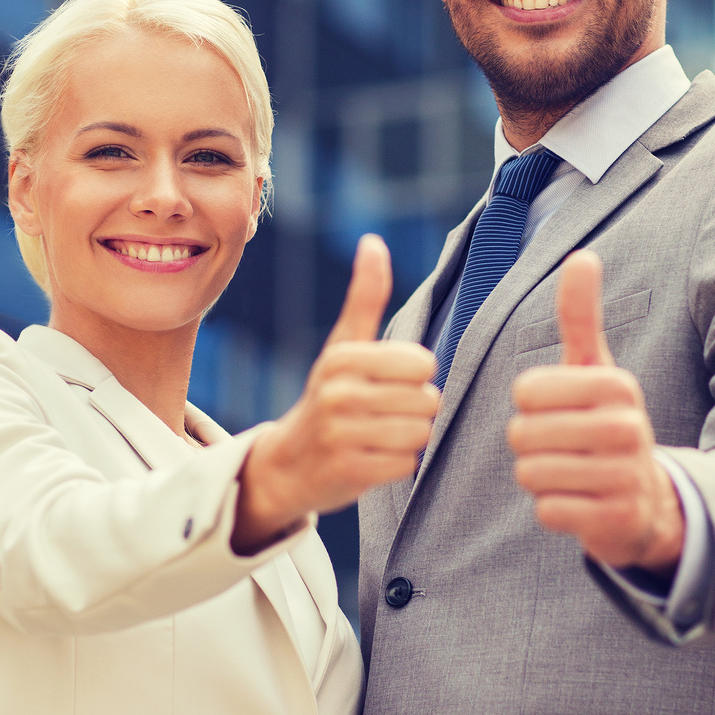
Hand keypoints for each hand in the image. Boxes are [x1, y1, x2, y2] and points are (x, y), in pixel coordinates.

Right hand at [233, 234, 439, 553]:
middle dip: (414, 409)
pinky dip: (395, 466)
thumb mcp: (343, 345)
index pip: (423, 363)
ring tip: (376, 436)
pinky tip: (369, 459)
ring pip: (419, 433)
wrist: (287, 464)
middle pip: (427, 400)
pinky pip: (406, 465)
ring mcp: (340, 435)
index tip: (387, 382)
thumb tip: (373, 241)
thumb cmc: (329, 397)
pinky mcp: (348, 473)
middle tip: (382, 414)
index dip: (416, 376)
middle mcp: (337, 393)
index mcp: (341, 356)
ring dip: (407, 438)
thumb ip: (365, 296)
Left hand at [506, 251, 683, 573]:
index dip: (530, 405)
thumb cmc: (606, 423)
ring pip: (531, 473)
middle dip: (530, 444)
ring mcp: (625, 477)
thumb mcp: (595, 369)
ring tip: (573, 472)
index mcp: (618, 385)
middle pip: (523, 433)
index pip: (525, 390)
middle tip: (564, 447)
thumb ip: (580, 316)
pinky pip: (547, 510)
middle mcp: (628, 429)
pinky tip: (581, 502)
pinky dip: (553, 509)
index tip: (561, 411)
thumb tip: (581, 256)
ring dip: (540, 477)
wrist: (648, 501)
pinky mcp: (615, 521)